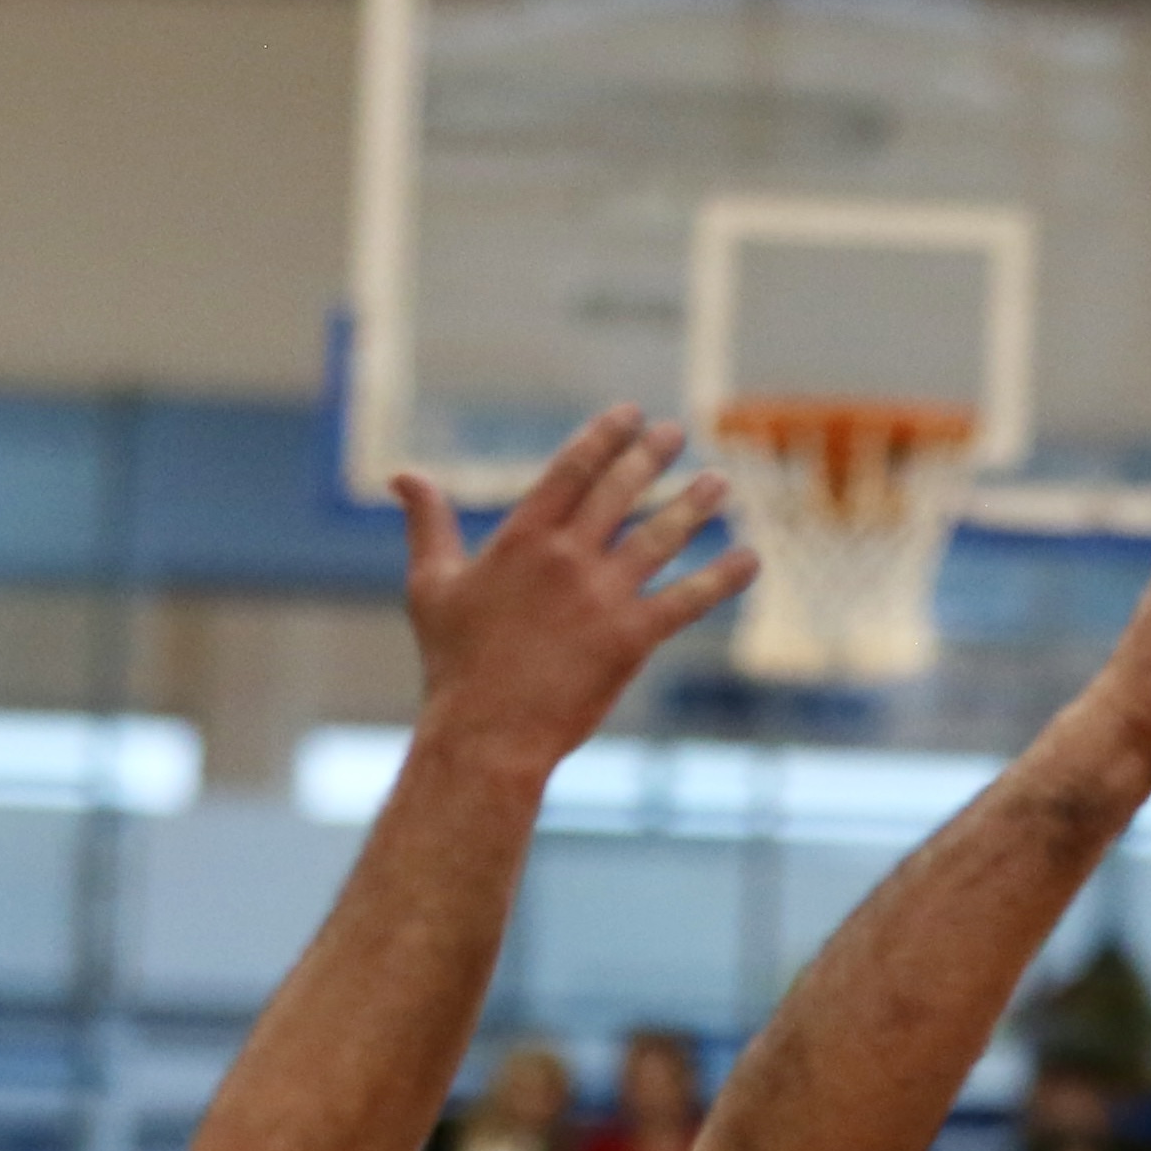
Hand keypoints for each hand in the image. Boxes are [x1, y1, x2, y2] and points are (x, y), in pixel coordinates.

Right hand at [400, 409, 756, 785]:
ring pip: (661, 537)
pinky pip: (687, 600)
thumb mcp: (430, 586)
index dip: (605, 436)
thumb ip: (427, 524)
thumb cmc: (454, 665)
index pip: (573, 468)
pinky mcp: (630, 639)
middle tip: (676, 433)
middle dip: (653, 456)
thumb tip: (402, 475)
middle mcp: (568, 558)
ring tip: (719, 483)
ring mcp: (603, 597)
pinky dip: (722, 578)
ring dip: (695, 506)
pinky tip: (748, 558)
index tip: (630, 414)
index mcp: (522, 538)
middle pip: (621, 491)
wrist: (485, 736)